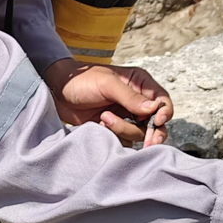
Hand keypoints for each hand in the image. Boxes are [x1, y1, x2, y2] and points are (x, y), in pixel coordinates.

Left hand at [43, 58, 173, 146]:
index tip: (156, 122)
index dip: (164, 113)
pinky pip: (124, 140)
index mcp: (140, 84)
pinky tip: (100, 125)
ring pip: (139, 133)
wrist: (58, 91)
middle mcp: (137, 101)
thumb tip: (153, 109)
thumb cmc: (82, 80)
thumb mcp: (107, 83)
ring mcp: (126, 116)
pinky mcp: (114, 128)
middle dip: (153, 132)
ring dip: (123, 129)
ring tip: (104, 118)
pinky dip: (114, 136)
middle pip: (156, 122)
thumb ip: (130, 96)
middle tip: (149, 142)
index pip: (162, 101)